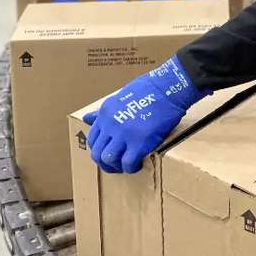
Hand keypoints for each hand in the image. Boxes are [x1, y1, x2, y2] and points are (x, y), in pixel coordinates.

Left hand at [83, 55, 209, 173]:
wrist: (168, 88)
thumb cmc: (149, 89)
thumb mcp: (120, 96)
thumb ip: (103, 112)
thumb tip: (87, 118)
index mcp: (105, 113)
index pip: (92, 139)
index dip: (99, 149)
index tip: (108, 152)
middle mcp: (110, 124)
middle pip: (97, 153)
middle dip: (105, 163)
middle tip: (116, 165)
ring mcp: (124, 134)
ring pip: (109, 160)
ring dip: (117, 167)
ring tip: (126, 165)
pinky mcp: (139, 143)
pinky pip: (128, 163)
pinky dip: (132, 167)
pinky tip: (138, 164)